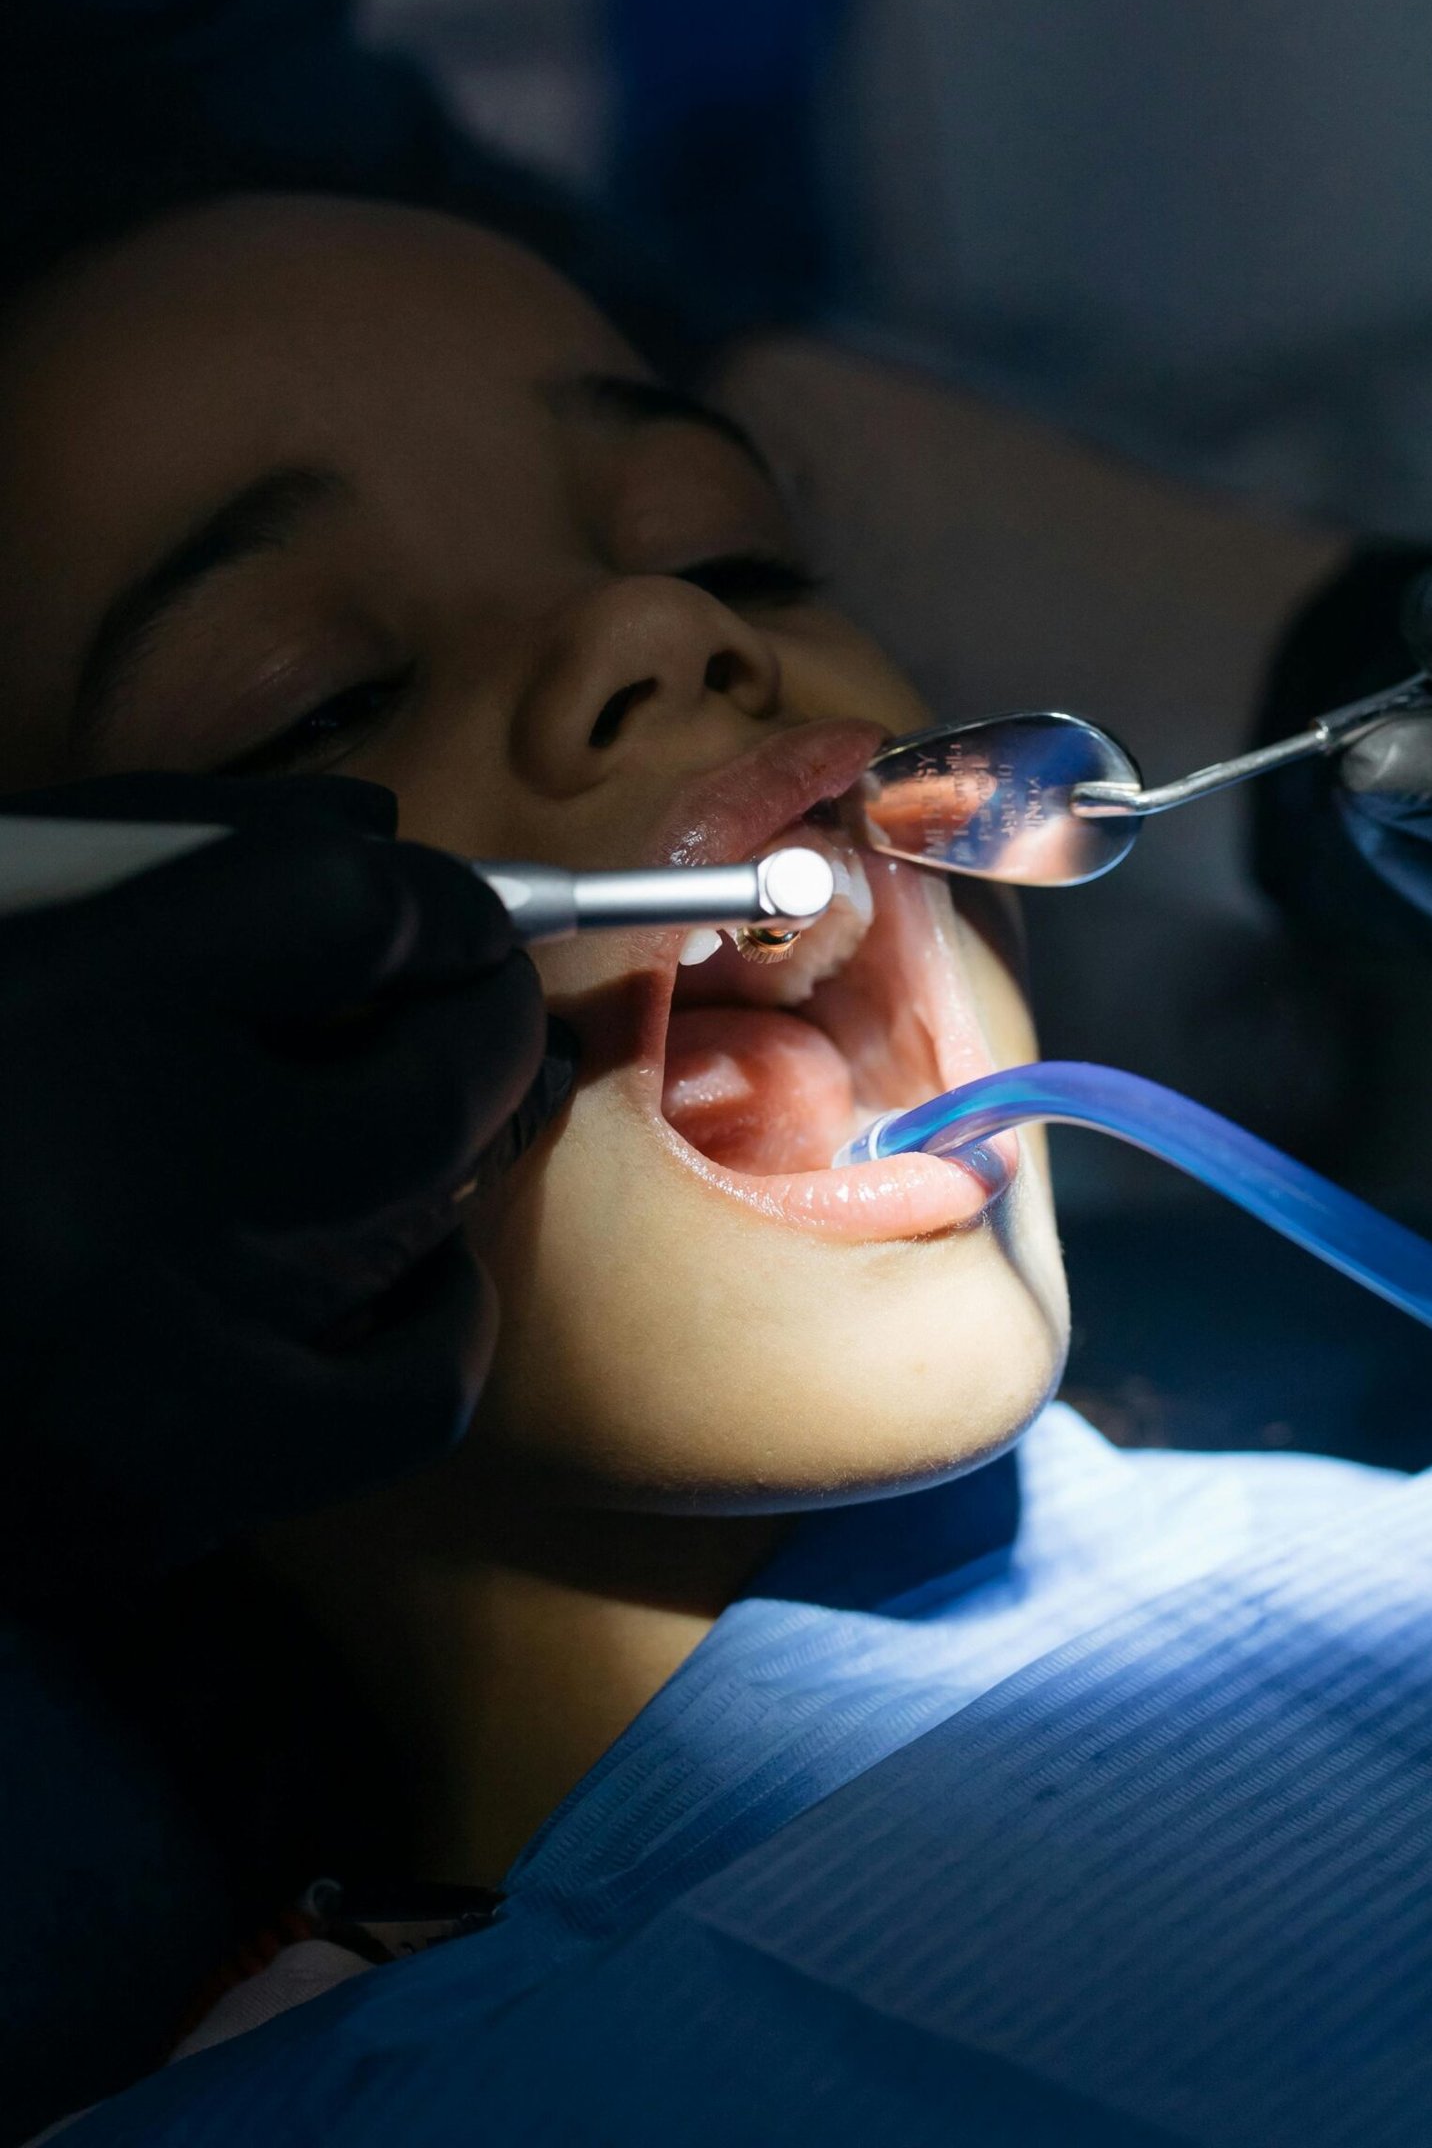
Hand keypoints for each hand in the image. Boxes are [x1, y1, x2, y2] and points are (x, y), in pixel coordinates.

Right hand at [0, 773, 573, 1603]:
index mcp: (30, 1009)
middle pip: (419, 1074)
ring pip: (420, 1218)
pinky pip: (404, 1393)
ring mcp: (133, 1354)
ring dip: (470, 1143)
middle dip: (484, 1016)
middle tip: (487, 995)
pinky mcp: (146, 1491)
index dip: (424, 898)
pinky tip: (401, 1280)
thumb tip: (373, 839)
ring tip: (456, 1108)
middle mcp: (91, 1179)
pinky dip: (433, 1321)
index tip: (442, 908)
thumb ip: (150, 858)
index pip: (329, 908)